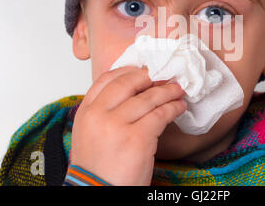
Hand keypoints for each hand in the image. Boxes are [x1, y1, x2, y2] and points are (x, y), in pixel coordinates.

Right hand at [70, 66, 186, 185]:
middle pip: (129, 83)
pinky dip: (173, 108)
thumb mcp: (91, 134)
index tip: (143, 71)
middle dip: (150, 77)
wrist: (97, 193)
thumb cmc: (98, 168)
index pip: (106, 79)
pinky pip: (160, 114)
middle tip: (163, 77)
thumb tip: (134, 94)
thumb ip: (105, 112)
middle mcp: (99, 115)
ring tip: (177, 90)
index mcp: (86, 112)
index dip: (128, 71)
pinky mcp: (137, 138)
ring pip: (148, 98)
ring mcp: (117, 125)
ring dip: (167, 92)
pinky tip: (179, 107)